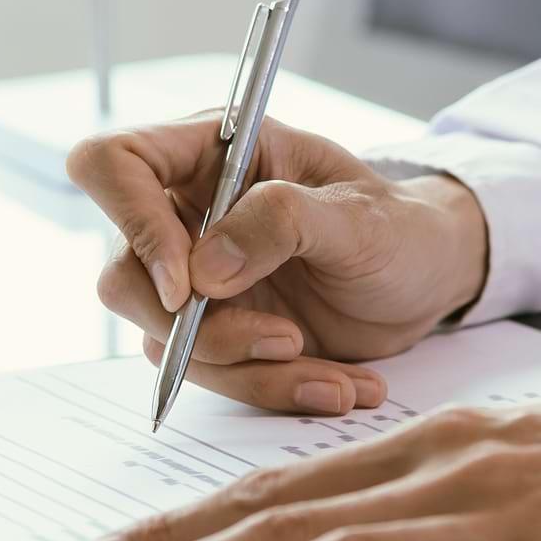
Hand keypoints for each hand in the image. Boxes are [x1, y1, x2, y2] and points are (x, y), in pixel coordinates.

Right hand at [67, 117, 487, 413]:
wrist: (426, 279)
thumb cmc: (397, 226)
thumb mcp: (355, 214)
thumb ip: (279, 222)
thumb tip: (203, 269)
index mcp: (210, 152)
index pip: (115, 164)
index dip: (130, 221)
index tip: (184, 286)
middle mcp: (187, 212)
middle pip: (122, 275)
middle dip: (198, 328)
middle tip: (282, 339)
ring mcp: (195, 277)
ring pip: (163, 339)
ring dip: (248, 368)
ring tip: (331, 370)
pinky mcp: (215, 329)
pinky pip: (212, 375)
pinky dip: (272, 388)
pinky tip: (335, 382)